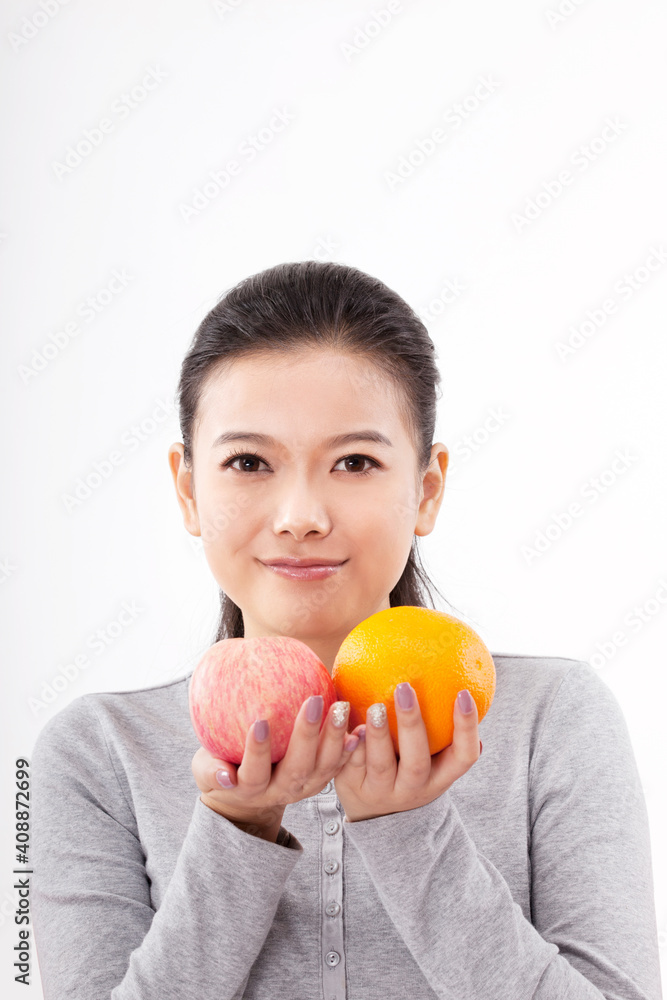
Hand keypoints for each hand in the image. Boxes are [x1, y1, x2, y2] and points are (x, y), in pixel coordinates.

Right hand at [193, 696, 360, 836]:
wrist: (246, 798)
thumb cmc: (221, 769)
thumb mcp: (205, 771)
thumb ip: (210, 769)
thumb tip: (222, 774)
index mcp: (250, 788)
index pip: (255, 772)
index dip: (257, 751)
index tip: (259, 721)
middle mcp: (281, 791)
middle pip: (298, 768)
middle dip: (306, 735)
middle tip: (313, 701)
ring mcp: (303, 787)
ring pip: (323, 767)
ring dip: (334, 738)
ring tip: (341, 707)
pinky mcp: (319, 781)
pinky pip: (338, 766)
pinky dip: (351, 749)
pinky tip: (360, 728)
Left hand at [334, 684, 480, 822]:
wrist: (374, 814)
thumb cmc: (408, 768)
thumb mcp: (430, 758)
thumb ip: (441, 729)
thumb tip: (457, 678)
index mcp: (439, 778)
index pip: (463, 757)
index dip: (467, 729)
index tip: (463, 693)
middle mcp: (413, 789)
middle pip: (416, 762)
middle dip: (411, 725)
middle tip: (404, 688)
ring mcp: (381, 791)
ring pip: (380, 765)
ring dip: (378, 734)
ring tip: (375, 707)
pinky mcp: (352, 787)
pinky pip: (350, 763)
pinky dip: (350, 742)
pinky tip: (344, 717)